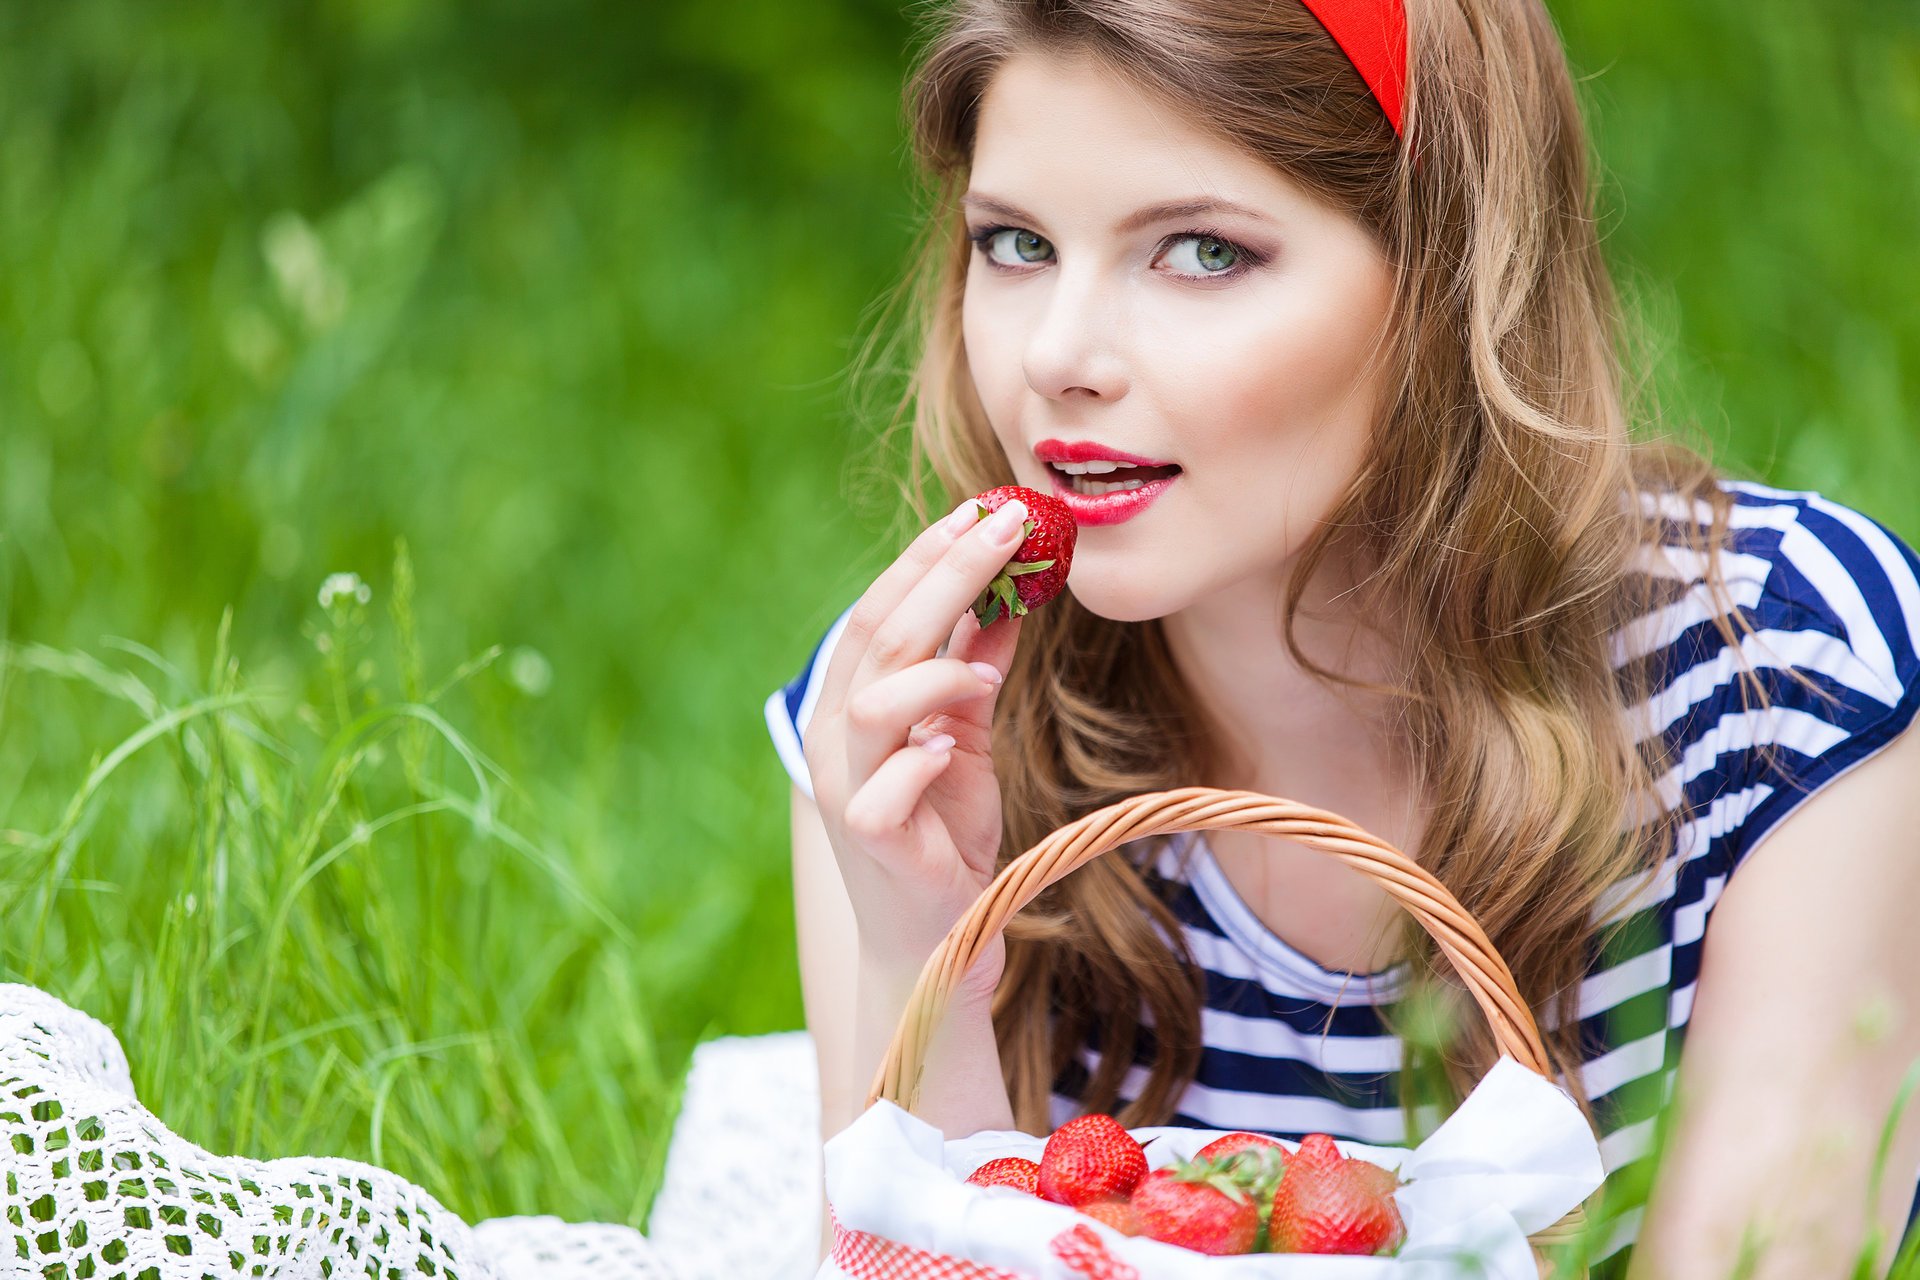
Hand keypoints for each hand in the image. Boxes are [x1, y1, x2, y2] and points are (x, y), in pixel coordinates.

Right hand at [802, 496, 1031, 996]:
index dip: (928, 557)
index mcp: (851, 702)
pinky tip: (948, 750)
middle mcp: (835, 737)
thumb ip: (975, 666)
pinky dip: (919, 759)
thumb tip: (1012, 593)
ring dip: (937, 671)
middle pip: (881, 636)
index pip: (878, 610)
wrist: (938, 935)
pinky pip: (883, 788)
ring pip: (873, 702)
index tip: (984, 511)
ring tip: (986, 673)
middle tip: (1006, 528)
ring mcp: (847, 788)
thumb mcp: (966, 734)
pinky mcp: (873, 838)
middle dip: (946, 574)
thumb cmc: (944, 828)